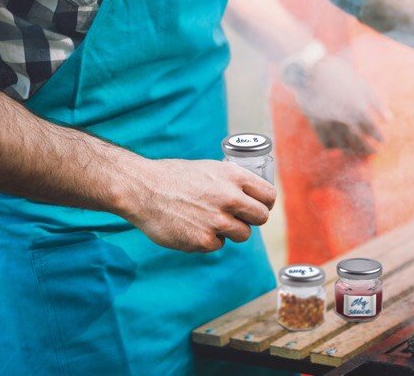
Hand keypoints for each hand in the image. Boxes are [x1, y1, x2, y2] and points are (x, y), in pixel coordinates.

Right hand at [123, 157, 276, 252]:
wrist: (145, 189)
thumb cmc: (175, 176)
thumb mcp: (210, 169)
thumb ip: (231, 182)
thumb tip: (250, 195)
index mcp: (234, 176)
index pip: (269, 195)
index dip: (266, 203)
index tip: (260, 207)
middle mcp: (230, 198)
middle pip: (261, 217)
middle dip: (252, 219)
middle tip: (239, 218)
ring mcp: (217, 221)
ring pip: (243, 234)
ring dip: (231, 231)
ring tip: (212, 221)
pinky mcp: (203, 241)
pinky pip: (218, 245)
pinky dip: (209, 240)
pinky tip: (194, 228)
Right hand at [291, 54, 389, 158]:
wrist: (310, 71)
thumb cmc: (339, 74)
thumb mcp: (362, 84)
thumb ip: (376, 102)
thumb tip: (389, 119)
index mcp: (357, 108)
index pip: (371, 128)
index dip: (378, 136)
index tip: (382, 141)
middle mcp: (344, 119)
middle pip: (358, 140)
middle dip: (367, 149)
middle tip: (373, 153)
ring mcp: (329, 123)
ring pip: (342, 144)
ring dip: (351, 151)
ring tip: (356, 153)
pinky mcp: (316, 123)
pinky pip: (325, 141)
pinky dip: (331, 147)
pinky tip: (335, 148)